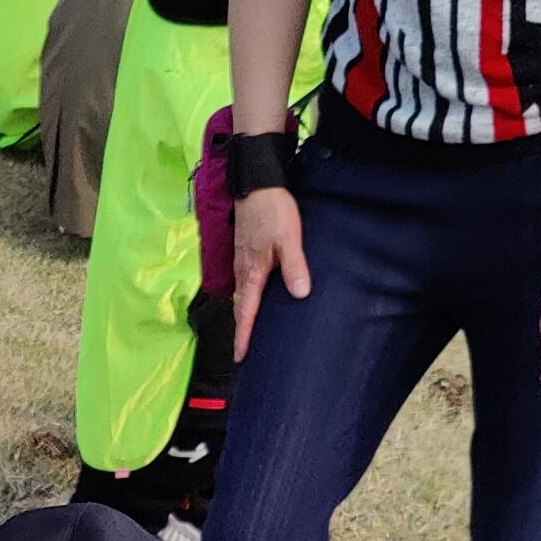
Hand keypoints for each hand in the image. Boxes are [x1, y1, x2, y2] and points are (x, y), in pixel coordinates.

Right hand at [231, 179, 308, 354]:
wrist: (257, 184)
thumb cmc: (272, 211)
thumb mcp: (289, 238)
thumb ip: (294, 266)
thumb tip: (300, 294)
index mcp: (252, 272)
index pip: (246, 311)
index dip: (243, 335)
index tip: (240, 356)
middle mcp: (243, 270)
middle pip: (239, 307)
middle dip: (241, 330)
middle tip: (244, 351)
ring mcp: (242, 261)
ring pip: (241, 295)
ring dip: (244, 314)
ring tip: (250, 330)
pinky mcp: (245, 252)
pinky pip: (244, 282)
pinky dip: (247, 297)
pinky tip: (257, 299)